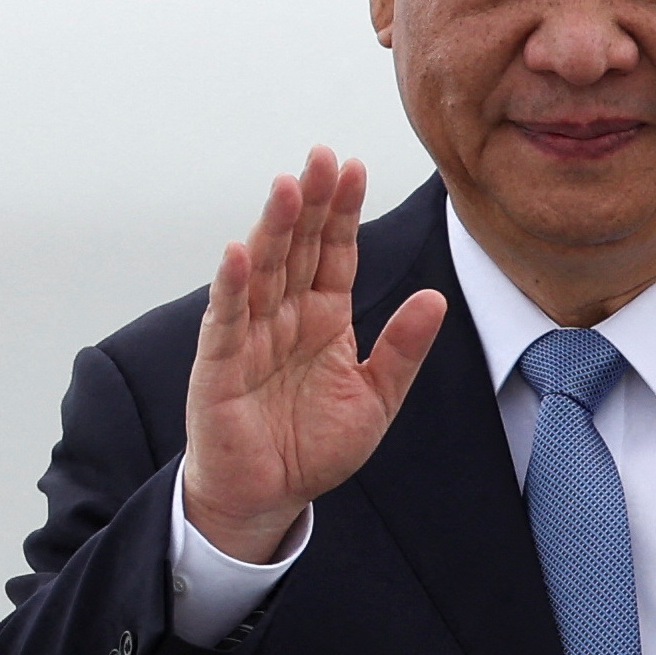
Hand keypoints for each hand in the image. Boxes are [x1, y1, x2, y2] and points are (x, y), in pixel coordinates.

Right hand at [182, 147, 447, 561]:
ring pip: (263, 272)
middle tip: (322, 156)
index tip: (355, 167)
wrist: (267, 498)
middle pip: (299, 248)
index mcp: (324, 318)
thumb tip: (436, 298)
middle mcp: (285, 316)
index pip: (334, 253)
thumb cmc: (314, 446)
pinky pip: (226, 320)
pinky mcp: (218, 367)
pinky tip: (239, 251)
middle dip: (311, 203)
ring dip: (273, 229)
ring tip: (287, 186)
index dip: (343, 212)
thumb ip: (402, 349)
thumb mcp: (375, 398)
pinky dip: (232, 286)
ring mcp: (249, 337)